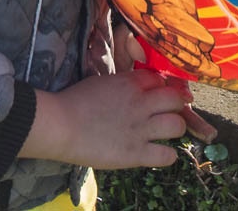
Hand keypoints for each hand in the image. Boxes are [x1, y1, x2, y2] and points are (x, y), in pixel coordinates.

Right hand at [28, 69, 215, 168]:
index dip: (163, 87)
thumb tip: (135, 87)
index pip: (161, 80)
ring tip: (167, 133)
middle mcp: (140, 104)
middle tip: (170, 112)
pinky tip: (161, 154)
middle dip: (176, 105)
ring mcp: (140, 129)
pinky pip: (166, 156)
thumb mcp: (101, 82)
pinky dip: (168, 156)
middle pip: (176, 100)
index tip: (162, 95)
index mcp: (130, 84)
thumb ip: (122, 84)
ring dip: (175, 129)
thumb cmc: (74, 102)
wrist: (60, 126)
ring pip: (177, 126)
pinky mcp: (135, 153)